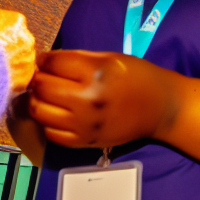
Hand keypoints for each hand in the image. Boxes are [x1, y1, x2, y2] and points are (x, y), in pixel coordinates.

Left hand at [28, 50, 179, 148]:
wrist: (161, 107)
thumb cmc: (138, 77)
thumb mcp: (112, 59)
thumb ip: (79, 59)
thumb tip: (47, 62)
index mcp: (97, 72)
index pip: (54, 63)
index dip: (45, 60)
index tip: (45, 61)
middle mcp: (88, 98)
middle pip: (43, 87)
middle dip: (39, 79)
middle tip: (44, 77)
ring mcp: (84, 122)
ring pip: (40, 111)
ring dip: (39, 100)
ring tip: (48, 96)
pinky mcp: (84, 141)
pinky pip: (51, 133)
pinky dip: (49, 122)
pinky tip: (58, 114)